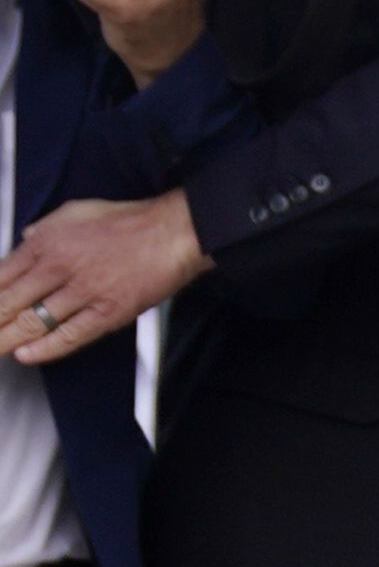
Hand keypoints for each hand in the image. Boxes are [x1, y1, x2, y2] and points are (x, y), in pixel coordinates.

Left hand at [0, 194, 206, 365]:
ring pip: (32, 322)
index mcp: (47, 242)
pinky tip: (27, 355)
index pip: (0, 276)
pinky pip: (69, 336)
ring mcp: (83, 292)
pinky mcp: (107, 312)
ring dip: (7, 340)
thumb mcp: (75, 210)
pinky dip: (45, 349)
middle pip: (8, 303)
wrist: (174, 233)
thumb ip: (45, 228)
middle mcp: (60, 267)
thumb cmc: (130, 222)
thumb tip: (27, 240)